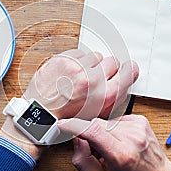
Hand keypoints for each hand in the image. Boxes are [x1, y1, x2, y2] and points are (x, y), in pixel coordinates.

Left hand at [0, 49, 138, 159]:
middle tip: (96, 76)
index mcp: (105, 95)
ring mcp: (78, 68)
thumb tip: (123, 81)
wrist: (41, 114)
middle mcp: (94, 80)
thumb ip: (113, 99)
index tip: (126, 68)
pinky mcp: (65, 59)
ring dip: (90, 64)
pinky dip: (76, 60)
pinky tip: (70, 72)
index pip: (129, 72)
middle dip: (106, 68)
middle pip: (113, 61)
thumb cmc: (66, 117)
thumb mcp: (97, 115)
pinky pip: (80, 53)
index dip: (128, 70)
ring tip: (80, 76)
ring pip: (96, 56)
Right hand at [58, 115, 170, 170]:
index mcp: (121, 155)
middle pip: (96, 125)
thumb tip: (77, 138)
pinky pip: (116, 119)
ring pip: (105, 121)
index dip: (74, 125)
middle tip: (96, 148)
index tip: (64, 124)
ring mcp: (137, 127)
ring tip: (113, 145)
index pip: (93, 131)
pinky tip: (121, 139)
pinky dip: (114, 128)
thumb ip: (82, 160)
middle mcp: (131, 138)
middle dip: (90, 133)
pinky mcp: (140, 120)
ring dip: (103, 132)